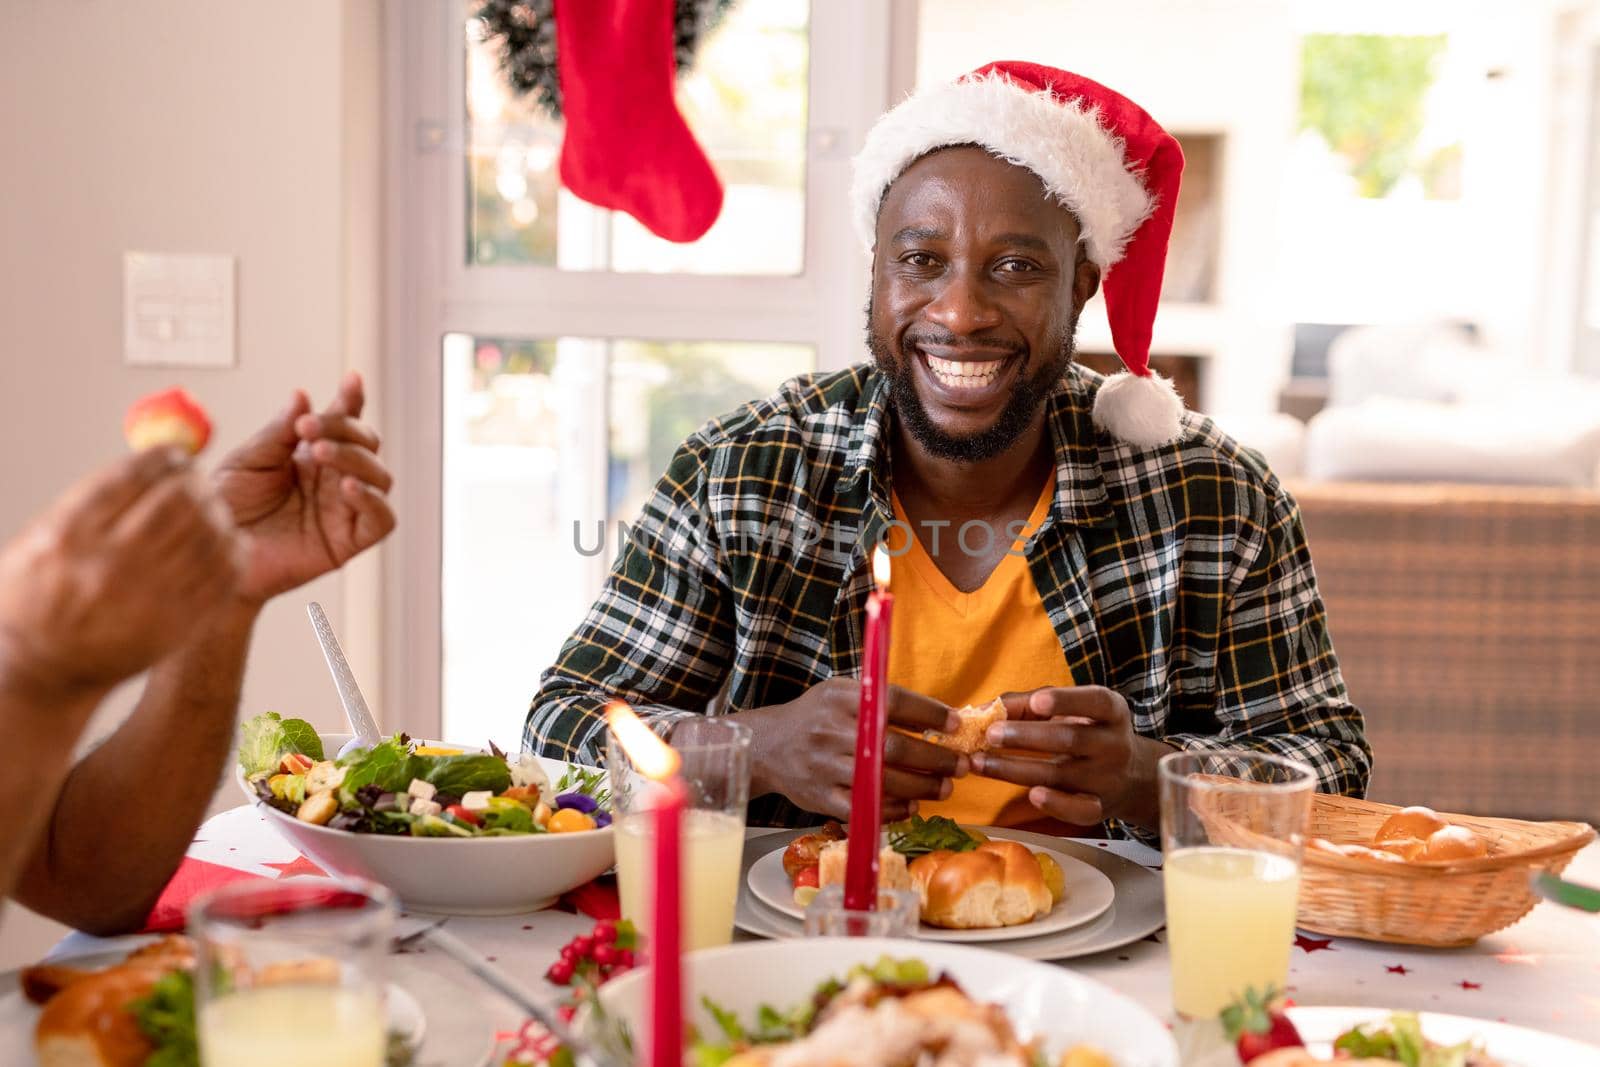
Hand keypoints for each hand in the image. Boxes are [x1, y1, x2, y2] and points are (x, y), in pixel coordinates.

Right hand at [0, 449, 243, 702]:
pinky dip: (231, 549)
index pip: (130, 478)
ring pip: (206, 536)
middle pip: (176, 503)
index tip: (176, 455)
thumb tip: (150, 459)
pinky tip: (226, 541)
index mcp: (68, 537)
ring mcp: (146, 600)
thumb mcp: (38, 542)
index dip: (163, 459)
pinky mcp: (177, 625)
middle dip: (194, 483)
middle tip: (198, 481)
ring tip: (212, 509)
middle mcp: (109, 566)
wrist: (46, 669)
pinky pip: (222, 575)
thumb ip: (90, 500)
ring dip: (217, 513)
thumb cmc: (38, 594)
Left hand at [216, 372, 395, 602]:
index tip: (352, 380)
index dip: (353, 401)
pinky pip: (382, 519)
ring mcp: (343, 511)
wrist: (210, 555)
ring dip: (356, 459)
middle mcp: (333, 481)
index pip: (344, 423)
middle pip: (368, 444)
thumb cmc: (223, 511)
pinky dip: (372, 500)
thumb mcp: (248, 461)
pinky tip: (346, 488)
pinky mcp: (348, 543)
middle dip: (345, 428)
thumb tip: (303, 395)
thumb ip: (278, 432)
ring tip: (320, 453)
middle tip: (307, 428)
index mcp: (310, 458)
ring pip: (380, 477)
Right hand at [744, 679, 969, 821]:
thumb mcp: (841, 694)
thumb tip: (938, 718)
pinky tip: (912, 806)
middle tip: (962, 766)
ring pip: (883, 780)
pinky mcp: (820, 797)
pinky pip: (864, 807)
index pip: (893, 701)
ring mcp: (824, 766)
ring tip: (944, 788)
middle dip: (935, 759)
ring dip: (922, 787)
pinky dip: (893, 809)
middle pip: (892, 746)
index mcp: (840, 698)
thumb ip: (881, 701)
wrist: (767, 746)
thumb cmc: (816, 717)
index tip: (955, 724)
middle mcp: (830, 730)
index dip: (929, 713)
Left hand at [971, 686, 1173, 829]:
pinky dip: (1057, 804)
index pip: (1094, 701)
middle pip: (1071, 739)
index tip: (1036, 702)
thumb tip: (981, 711)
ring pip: (1061, 774)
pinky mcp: (1099, 808)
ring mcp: (1108, 779)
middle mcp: (1114, 744)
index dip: (1066, 701)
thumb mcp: (1068, 709)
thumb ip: (1025, 704)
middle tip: (991, 734)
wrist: (1130, 776)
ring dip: (1016, 770)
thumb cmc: (1085, 730)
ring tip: (980, 763)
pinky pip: (1079, 810)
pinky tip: (1032, 794)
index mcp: (1110, 711)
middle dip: (1028, 737)